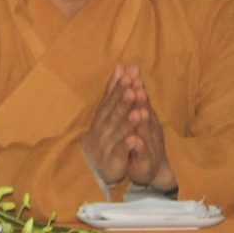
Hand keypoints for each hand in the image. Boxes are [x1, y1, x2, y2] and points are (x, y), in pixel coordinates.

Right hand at [80, 67, 140, 188]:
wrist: (96, 167)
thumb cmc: (105, 135)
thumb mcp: (109, 112)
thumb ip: (114, 90)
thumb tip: (121, 65)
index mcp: (103, 116)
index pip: (110, 99)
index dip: (119, 87)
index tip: (128, 74)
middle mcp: (102, 128)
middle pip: (113, 113)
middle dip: (123, 99)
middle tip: (132, 86)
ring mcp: (106, 144)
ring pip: (118, 131)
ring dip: (127, 121)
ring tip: (137, 111)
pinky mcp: (112, 160)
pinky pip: (120, 152)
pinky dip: (126, 146)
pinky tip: (135, 140)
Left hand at [119, 66, 180, 192]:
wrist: (153, 169)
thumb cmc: (144, 139)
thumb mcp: (139, 116)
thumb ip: (136, 95)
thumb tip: (131, 69)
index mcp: (145, 117)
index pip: (140, 99)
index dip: (136, 86)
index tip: (132, 71)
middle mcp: (149, 128)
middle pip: (145, 112)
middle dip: (140, 99)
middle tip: (136, 86)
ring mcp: (149, 144)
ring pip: (145, 131)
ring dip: (142, 121)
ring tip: (139, 111)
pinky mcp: (145, 160)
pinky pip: (142, 153)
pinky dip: (138, 146)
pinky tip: (134, 140)